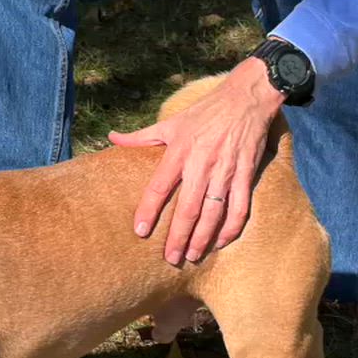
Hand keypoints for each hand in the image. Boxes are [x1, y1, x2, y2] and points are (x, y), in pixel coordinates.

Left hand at [109, 57, 284, 264]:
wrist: (246, 98)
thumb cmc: (205, 112)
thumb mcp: (171, 122)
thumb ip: (141, 136)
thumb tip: (111, 137)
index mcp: (180, 152)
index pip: (159, 186)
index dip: (148, 210)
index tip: (140, 231)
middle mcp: (202, 164)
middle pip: (187, 208)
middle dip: (179, 236)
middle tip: (170, 258)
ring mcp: (226, 171)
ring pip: (213, 213)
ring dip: (203, 238)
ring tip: (193, 256)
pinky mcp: (246, 174)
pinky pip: (239, 207)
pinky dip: (231, 228)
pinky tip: (221, 243)